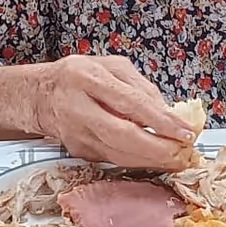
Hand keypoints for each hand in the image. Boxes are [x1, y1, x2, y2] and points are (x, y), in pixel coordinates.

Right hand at [30, 55, 196, 169]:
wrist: (40, 96)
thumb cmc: (77, 76)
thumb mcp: (110, 65)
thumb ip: (139, 85)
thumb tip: (167, 111)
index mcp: (88, 79)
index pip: (130, 103)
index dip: (161, 120)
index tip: (185, 131)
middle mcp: (79, 108)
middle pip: (124, 137)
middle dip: (160, 149)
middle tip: (185, 153)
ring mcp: (77, 135)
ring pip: (120, 156)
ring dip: (153, 160)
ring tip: (178, 158)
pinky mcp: (80, 152)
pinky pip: (114, 160)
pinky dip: (138, 161)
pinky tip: (155, 157)